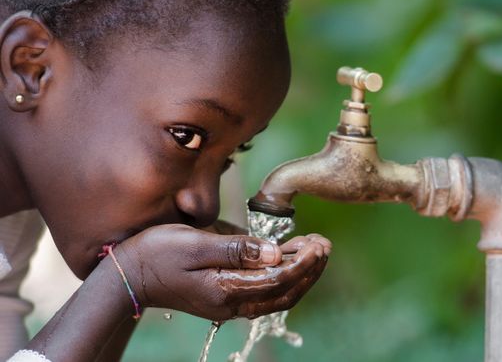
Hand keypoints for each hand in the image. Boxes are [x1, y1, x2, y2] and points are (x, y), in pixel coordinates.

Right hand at [112, 225, 330, 320]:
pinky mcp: (225, 297)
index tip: (318, 244)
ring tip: (315, 250)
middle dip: (309, 270)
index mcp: (226, 290)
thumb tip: (275, 253)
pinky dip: (283, 278)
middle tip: (324, 245)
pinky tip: (290, 259)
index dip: (303, 263)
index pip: (278, 280)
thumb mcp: (196, 243)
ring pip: (277, 296)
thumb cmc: (158, 253)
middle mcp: (231, 303)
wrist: (130, 275)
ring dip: (299, 275)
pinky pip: (263, 292)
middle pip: (284, 293)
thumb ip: (237, 249)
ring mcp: (228, 303)